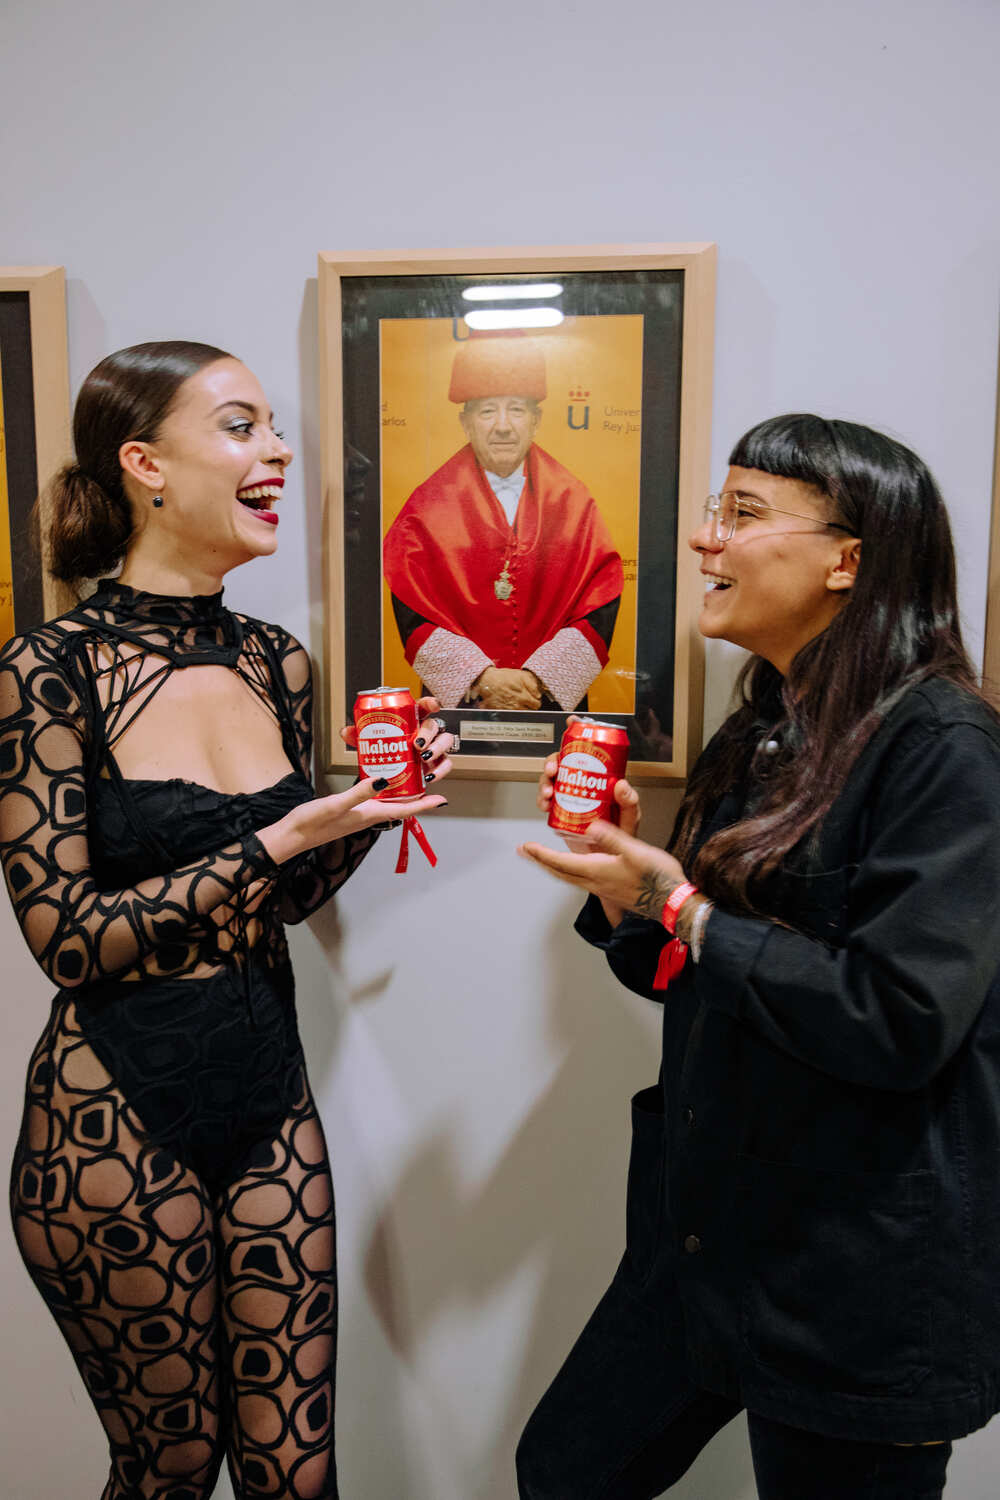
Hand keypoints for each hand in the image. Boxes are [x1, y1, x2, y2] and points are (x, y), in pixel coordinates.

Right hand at [259, 776, 446, 865]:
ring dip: (401, 793)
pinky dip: (381, 790)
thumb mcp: (336, 804)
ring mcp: (358, 815)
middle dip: (417, 796)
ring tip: (412, 777)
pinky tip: (379, 780)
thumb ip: (359, 793)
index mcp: (368, 815)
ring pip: (387, 803)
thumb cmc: (311, 822)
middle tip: (431, 780)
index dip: (424, 805)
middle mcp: (367, 816)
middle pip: (399, 807)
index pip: (403, 811)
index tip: (442, 799)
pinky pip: (372, 800)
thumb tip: (383, 780)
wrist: (291, 836)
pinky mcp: (348, 811)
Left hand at [341, 695, 455, 787]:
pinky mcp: (436, 764)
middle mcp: (426, 732)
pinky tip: (429, 776)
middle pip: (435, 725)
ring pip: (445, 743)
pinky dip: (440, 771)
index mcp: (413, 719)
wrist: (388, 772)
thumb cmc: (384, 750)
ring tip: (424, 758)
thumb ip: (359, 735)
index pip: (424, 707)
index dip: (431, 703)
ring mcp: (434, 747)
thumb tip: (346, 731)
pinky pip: (445, 765)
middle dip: (429, 734)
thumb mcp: (370, 741)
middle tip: (417, 744)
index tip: (432, 705)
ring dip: (437, 750)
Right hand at [473, 667, 541, 710]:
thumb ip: (532, 684)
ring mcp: (511, 710)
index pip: (537, 702)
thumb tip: (539, 693)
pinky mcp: (504, 713)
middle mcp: (519, 704)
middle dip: (531, 704)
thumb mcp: (520, 675)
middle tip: (526, 699)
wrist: (486, 682)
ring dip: (523, 708)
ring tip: (518, 701)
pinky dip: (514, 711)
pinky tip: (511, 704)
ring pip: (524, 713)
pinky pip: (514, 715)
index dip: (536, 698)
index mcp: (525, 695)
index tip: (533, 696)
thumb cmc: (503, 677)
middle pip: (532, 709)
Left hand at [518, 818, 685, 921]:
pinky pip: (581, 881)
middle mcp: (595, 882)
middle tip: (526, 853)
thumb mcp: (635, 850)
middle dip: (540, 861)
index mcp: (596, 871)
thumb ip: (612, 838)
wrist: (673, 903)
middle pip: (560, 872)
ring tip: (544, 860)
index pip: (560, 862)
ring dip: (553, 868)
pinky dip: (570, 873)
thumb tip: (590, 827)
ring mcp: (603, 889)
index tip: (526, 847)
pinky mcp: (611, 891)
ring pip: (569, 878)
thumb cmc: (657, 878)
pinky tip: (575, 869)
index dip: (541, 854)